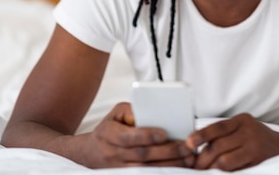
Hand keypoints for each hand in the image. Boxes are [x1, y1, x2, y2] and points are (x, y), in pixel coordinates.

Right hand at [79, 102, 194, 168]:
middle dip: (166, 151)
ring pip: (145, 169)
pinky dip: (162, 172)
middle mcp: (112, 153)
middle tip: (186, 147)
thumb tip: (151, 112)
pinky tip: (177, 168)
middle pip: (141, 155)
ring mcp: (117, 168)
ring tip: (188, 158)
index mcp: (108, 134)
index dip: (146, 136)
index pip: (128, 137)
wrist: (90, 152)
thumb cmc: (109, 128)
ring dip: (169, 164)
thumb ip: (133, 110)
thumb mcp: (116, 113)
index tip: (164, 133)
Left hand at [186, 113, 278, 170]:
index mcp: (242, 120)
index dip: (201, 135)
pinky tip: (218, 174)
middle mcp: (249, 131)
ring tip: (204, 172)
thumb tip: (196, 144)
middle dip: (202, 158)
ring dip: (210, 168)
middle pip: (218, 146)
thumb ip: (225, 133)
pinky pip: (234, 170)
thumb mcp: (243, 128)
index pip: (217, 127)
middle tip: (193, 166)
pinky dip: (223, 173)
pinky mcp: (257, 162)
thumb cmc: (258, 138)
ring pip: (224, 160)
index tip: (188, 143)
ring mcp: (254, 147)